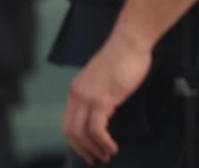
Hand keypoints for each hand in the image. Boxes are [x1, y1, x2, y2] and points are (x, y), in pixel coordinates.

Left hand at [62, 28, 151, 163]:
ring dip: (93, 149)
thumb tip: (106, 110)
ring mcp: (88, 98)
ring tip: (106, 156)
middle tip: (94, 160)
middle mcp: (77, 95)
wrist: (130, 41)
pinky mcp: (102, 100)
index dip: (76, 141)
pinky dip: (103, 142)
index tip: (87, 150)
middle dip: (82, 150)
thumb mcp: (105, 77)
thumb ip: (100, 92)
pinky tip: (112, 146)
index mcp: (76, 90)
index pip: (68, 122)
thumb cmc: (124, 55)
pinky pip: (96, 129)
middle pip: (70, 132)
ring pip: (81, 134)